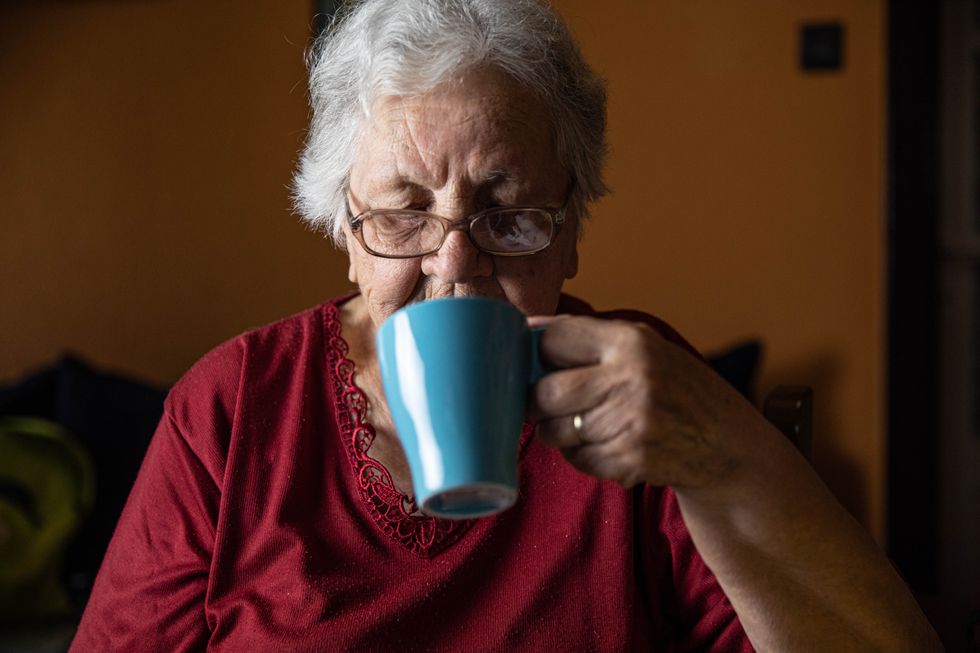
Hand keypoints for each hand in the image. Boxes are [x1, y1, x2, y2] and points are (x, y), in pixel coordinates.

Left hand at [528, 315, 757, 488]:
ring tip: (587, 425)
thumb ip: (590, 340)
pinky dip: (583, 456)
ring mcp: (631, 422)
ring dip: (560, 433)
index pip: (552, 340)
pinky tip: (609, 444)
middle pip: (544, 393)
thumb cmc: (676, 389)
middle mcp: (631, 377)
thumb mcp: (644, 348)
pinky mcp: (631, 459)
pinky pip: (578, 459)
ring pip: (555, 432)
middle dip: (538, 403)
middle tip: (549, 404)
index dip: (537, 354)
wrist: (726, 442)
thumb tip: (524, 330)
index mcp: (630, 341)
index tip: (537, 363)